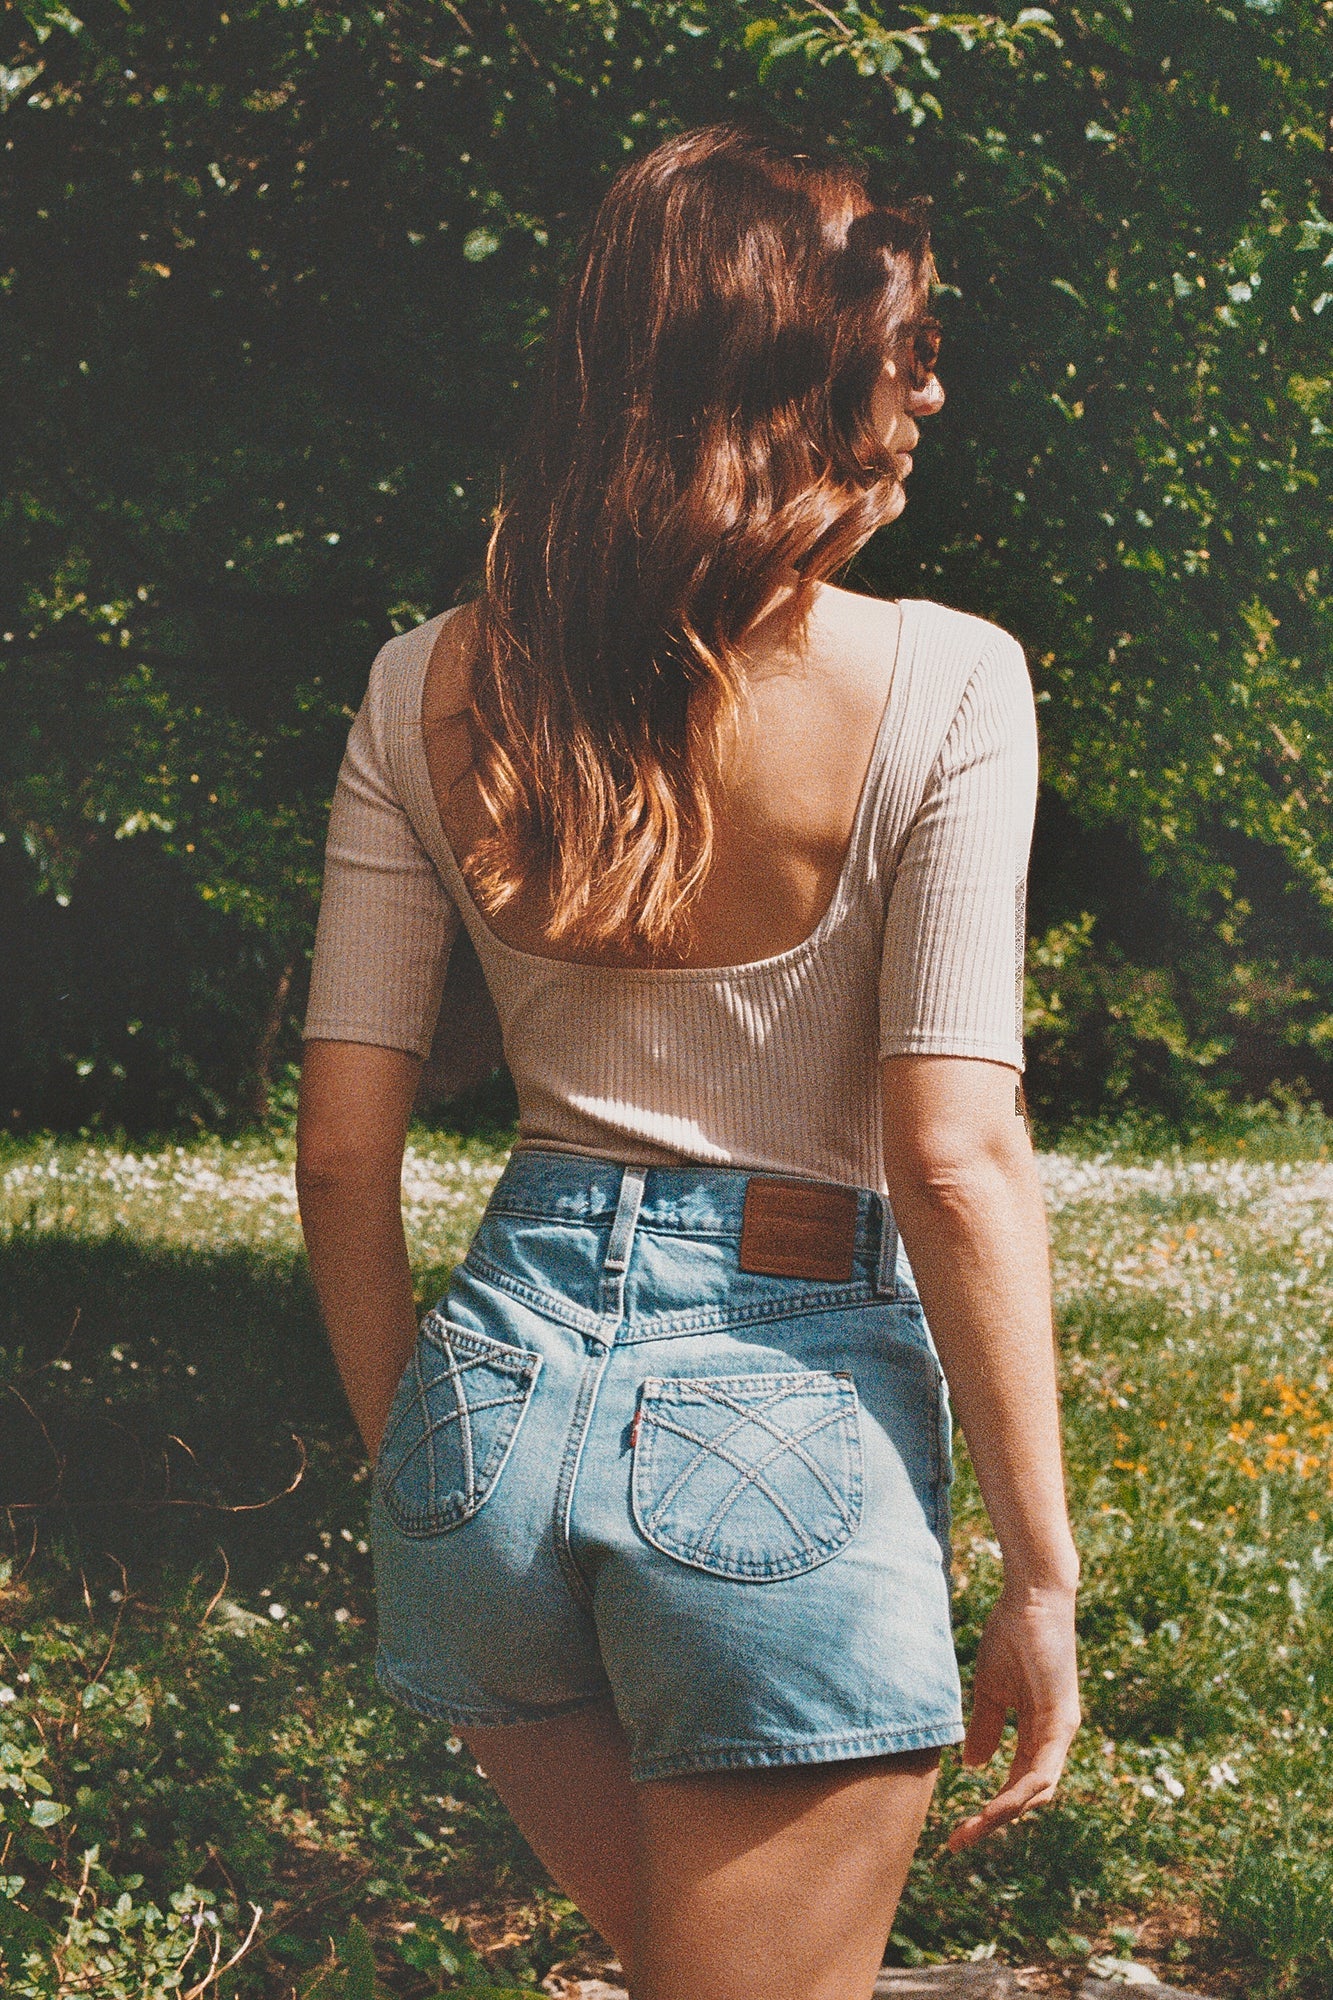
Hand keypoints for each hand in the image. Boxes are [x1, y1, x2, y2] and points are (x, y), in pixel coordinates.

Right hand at [948, 1582, 1079, 1851]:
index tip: (959, 1828)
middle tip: (959, 1841)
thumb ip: (986, 1727)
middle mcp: (1055, 1737)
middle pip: (1029, 1795)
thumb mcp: (991, 1689)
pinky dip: (1018, 1792)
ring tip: (972, 1830)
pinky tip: (995, 1806)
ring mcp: (1061, 1730)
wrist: (1032, 1597)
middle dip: (994, 1822)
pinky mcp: (1060, 1720)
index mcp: (1039, 1730)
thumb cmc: (1013, 1634)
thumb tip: (976, 1767)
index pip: (1018, 1782)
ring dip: (1004, 1814)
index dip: (992, 1807)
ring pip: (1037, 1790)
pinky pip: (1041, 1770)